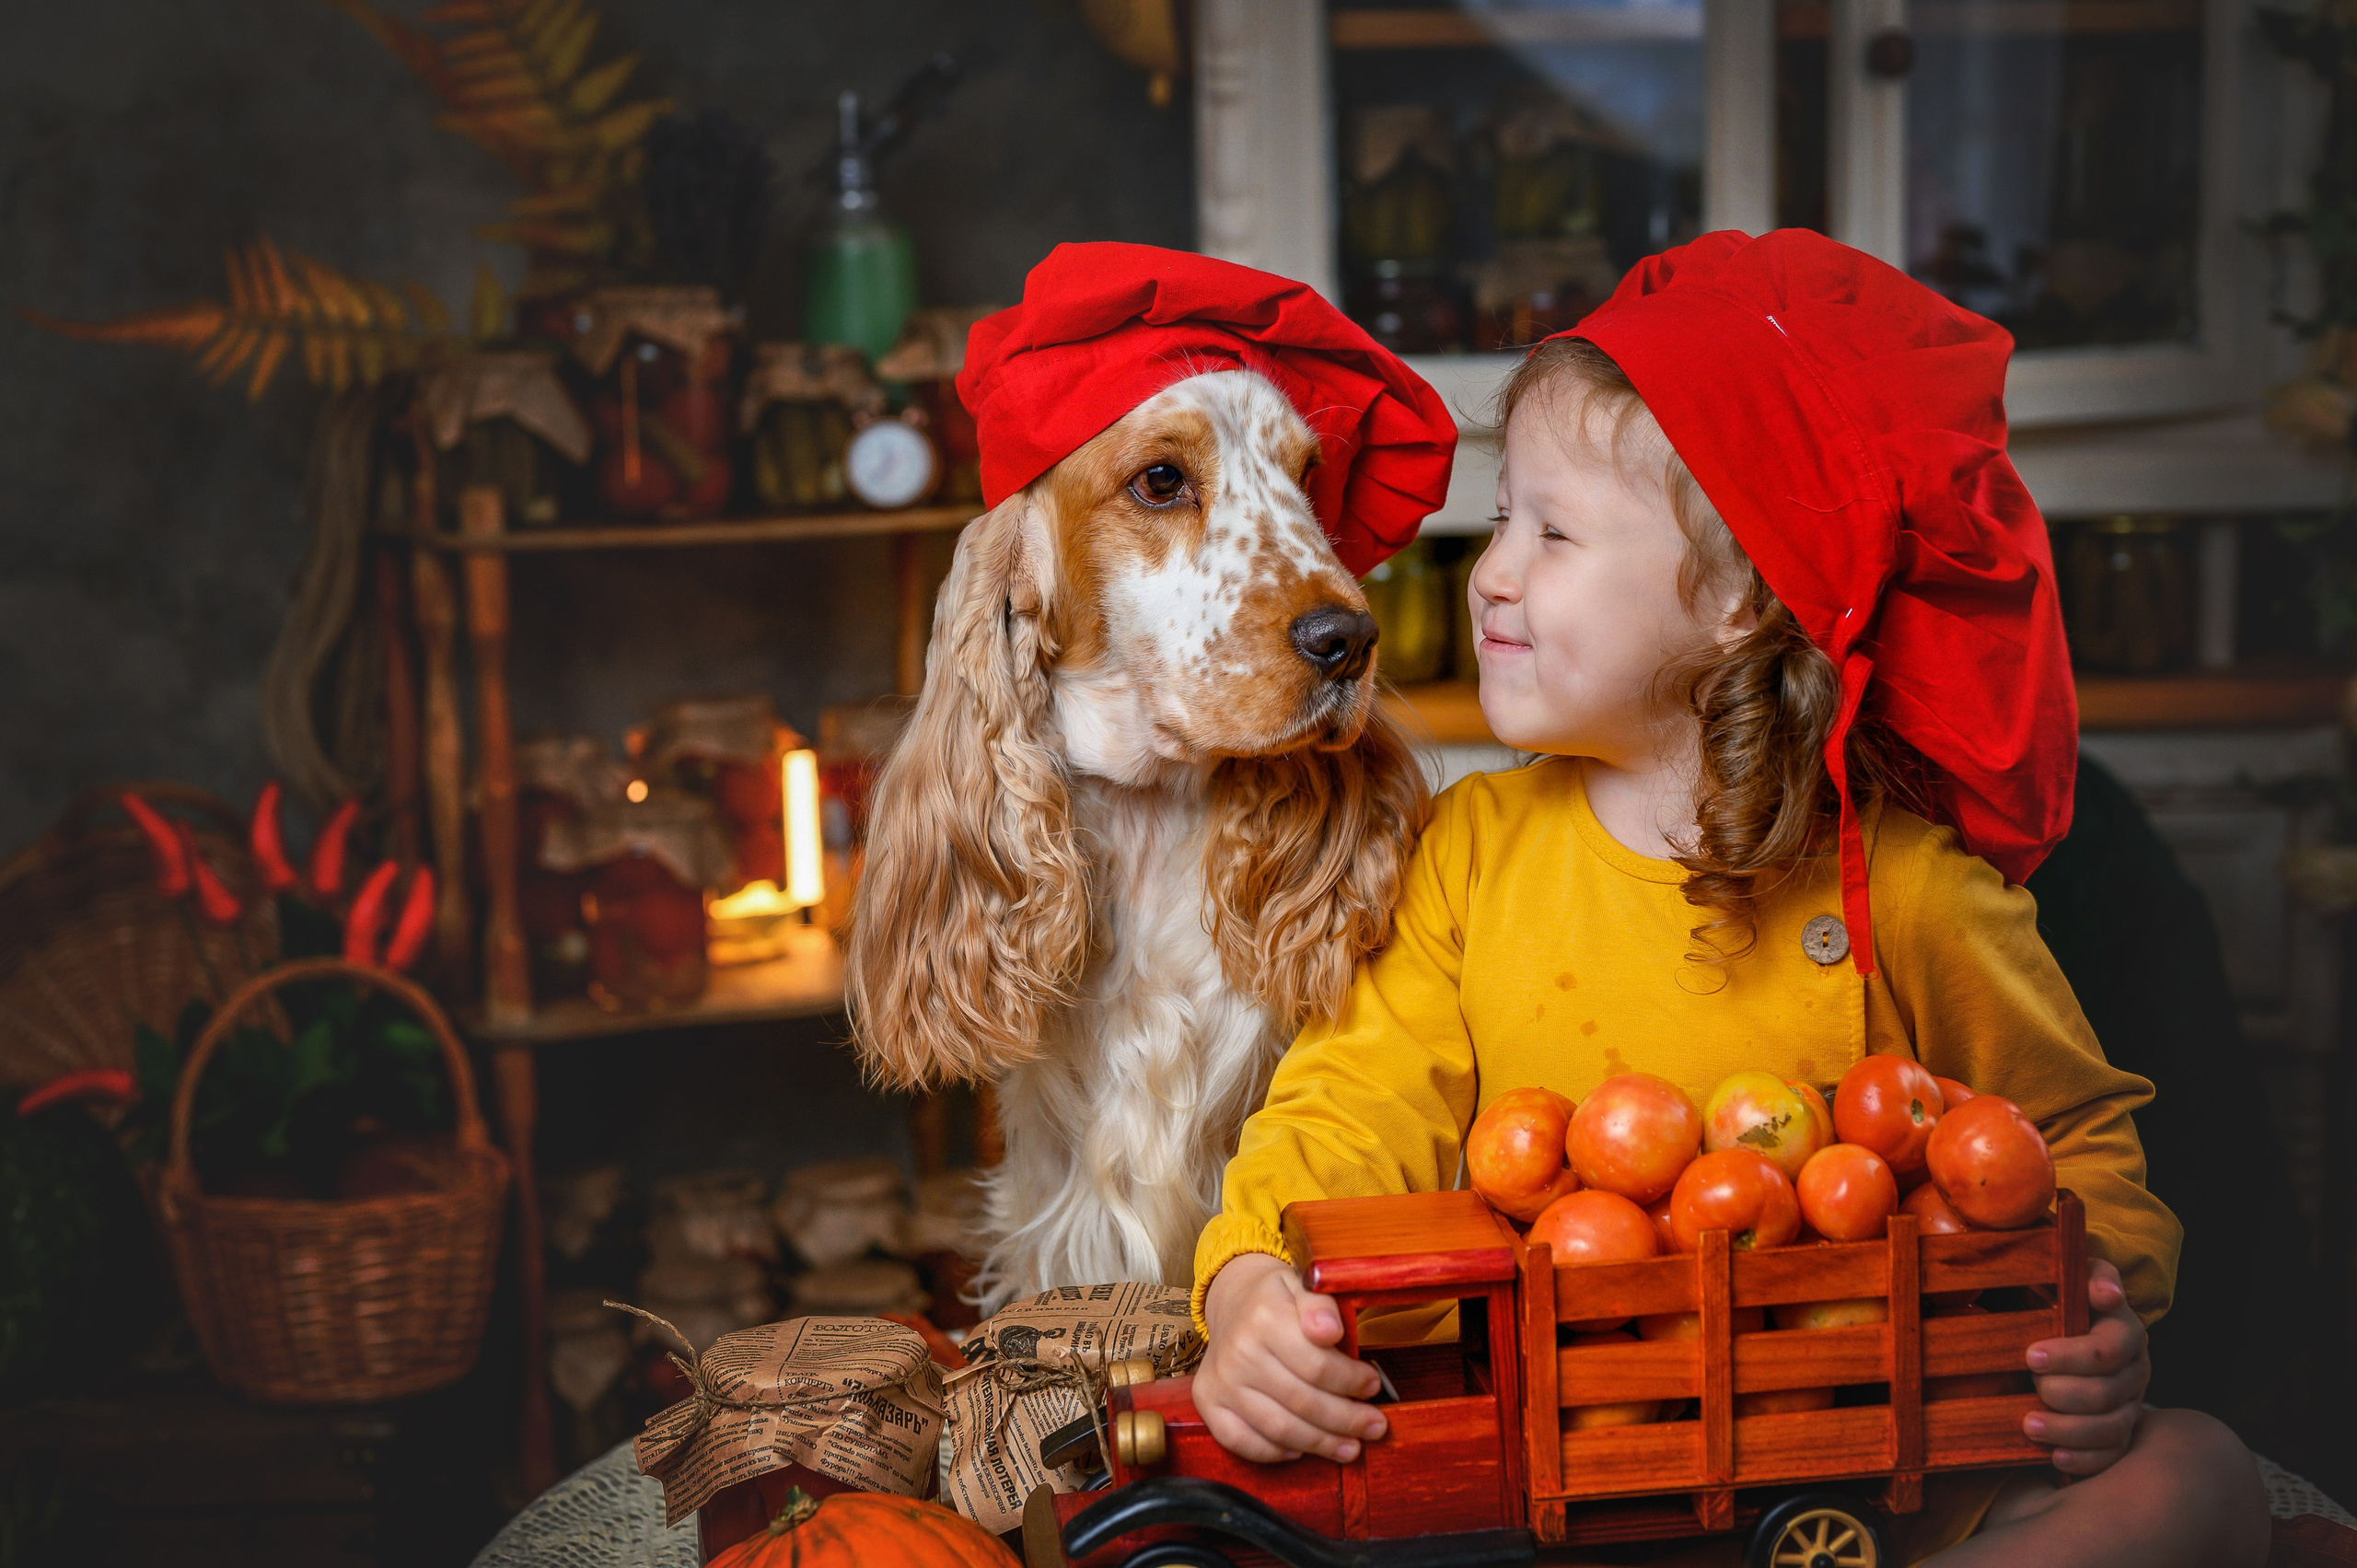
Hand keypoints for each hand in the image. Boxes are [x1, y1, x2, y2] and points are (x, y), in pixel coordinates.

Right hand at [1192, 1253, 1388, 1463]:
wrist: (1232, 1302)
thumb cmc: (1277, 1299)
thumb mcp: (1302, 1284)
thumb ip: (1320, 1303)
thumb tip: (1329, 1331)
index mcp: (1264, 1318)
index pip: (1316, 1365)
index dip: (1351, 1382)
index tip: (1373, 1386)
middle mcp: (1237, 1352)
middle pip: (1301, 1402)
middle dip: (1345, 1419)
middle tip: (1374, 1426)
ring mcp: (1220, 1381)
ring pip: (1278, 1428)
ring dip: (1320, 1443)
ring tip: (1350, 1448)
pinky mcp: (1208, 1402)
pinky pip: (1242, 1441)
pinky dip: (1275, 1453)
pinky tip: (1301, 1450)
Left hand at [2021, 1258, 2149, 1476]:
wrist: (2070, 1321)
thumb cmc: (2068, 1296)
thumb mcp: (2078, 1274)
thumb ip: (2094, 1275)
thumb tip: (2108, 1294)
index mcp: (2125, 1333)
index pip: (2107, 1350)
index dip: (2069, 1356)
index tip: (2030, 1355)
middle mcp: (2134, 1371)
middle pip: (2106, 1393)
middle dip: (2063, 1393)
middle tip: (2030, 1386)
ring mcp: (2129, 1404)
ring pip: (2110, 1428)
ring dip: (2068, 1431)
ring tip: (2030, 1425)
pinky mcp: (2119, 1431)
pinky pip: (2111, 1454)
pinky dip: (2085, 1461)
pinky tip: (2055, 1459)